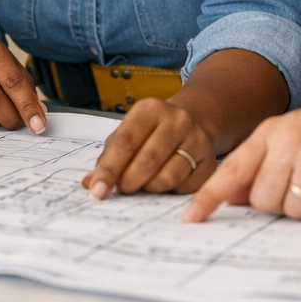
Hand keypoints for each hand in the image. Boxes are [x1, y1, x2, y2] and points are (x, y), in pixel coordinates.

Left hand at [83, 98, 214, 197]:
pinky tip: (167, 181)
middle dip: (129, 182)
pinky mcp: (210, 160)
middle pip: (147, 161)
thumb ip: (108, 158)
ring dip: (150, 188)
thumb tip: (90, 184)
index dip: (109, 170)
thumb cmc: (153, 131)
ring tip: (145, 183)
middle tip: (123, 189)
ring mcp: (197, 139)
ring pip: (168, 177)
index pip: (124, 142)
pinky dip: (171, 191)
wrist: (195, 119)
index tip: (97, 191)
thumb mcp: (129, 133)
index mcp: (149, 109)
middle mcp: (176, 120)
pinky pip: (185, 188)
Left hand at [183, 88, 300, 222]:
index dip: (210, 197)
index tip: (191, 219)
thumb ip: (264, 163)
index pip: (233, 170)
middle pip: (264, 202)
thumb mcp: (296, 134)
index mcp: (272, 131)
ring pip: (296, 211)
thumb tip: (234, 198)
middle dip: (284, 205)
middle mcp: (290, 141)